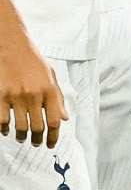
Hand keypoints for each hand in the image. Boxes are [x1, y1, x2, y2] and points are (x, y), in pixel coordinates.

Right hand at [0, 28, 66, 146]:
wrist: (13, 45)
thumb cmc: (33, 61)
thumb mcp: (51, 77)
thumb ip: (58, 98)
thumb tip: (65, 118)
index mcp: (49, 91)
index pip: (54, 121)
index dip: (53, 136)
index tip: (50, 144)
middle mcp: (34, 95)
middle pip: (38, 127)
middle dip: (37, 140)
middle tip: (36, 144)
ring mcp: (16, 96)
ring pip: (20, 127)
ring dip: (21, 137)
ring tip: (21, 138)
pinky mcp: (1, 95)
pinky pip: (2, 120)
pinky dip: (3, 129)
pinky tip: (5, 130)